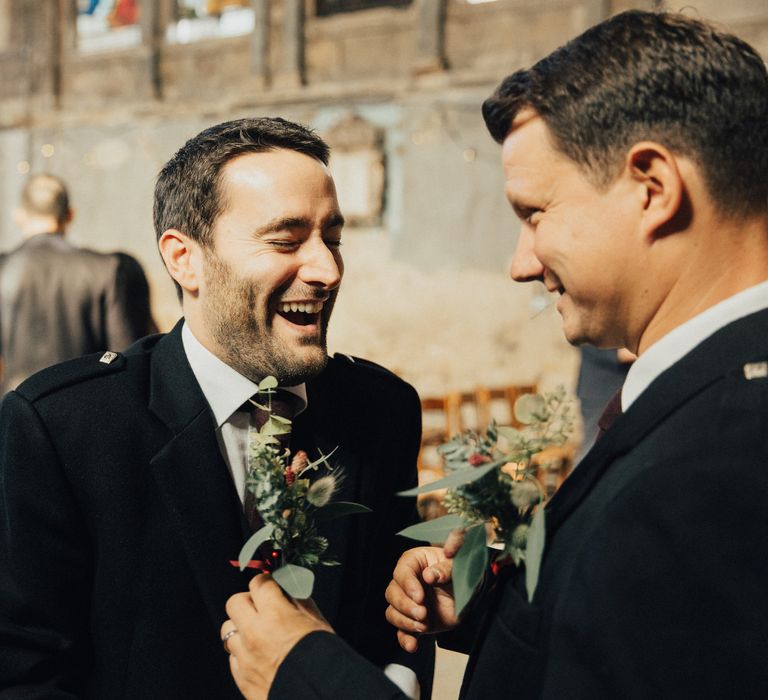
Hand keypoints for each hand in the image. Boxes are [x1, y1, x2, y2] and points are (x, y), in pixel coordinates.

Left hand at [222, 574, 333, 699]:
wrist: (316, 694)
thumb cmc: (323, 660)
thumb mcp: (318, 624)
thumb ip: (301, 602)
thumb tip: (291, 590)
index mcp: (276, 615)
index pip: (259, 583)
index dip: (266, 582)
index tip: (270, 586)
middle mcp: (254, 633)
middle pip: (234, 602)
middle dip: (248, 601)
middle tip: (260, 607)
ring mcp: (245, 656)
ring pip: (227, 629)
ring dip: (240, 628)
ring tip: (256, 634)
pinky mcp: (241, 677)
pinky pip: (232, 657)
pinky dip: (241, 653)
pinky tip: (257, 656)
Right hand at [385, 546, 457, 652]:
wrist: (470, 592)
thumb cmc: (461, 572)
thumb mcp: (457, 566)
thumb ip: (445, 569)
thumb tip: (429, 575)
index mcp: (414, 562)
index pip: (402, 572)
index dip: (408, 585)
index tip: (419, 597)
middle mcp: (407, 582)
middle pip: (392, 593)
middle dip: (405, 606)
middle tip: (423, 613)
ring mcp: (409, 603)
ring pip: (393, 612)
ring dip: (405, 622)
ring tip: (424, 625)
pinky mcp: (414, 621)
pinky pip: (402, 632)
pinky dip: (405, 640)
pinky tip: (412, 646)